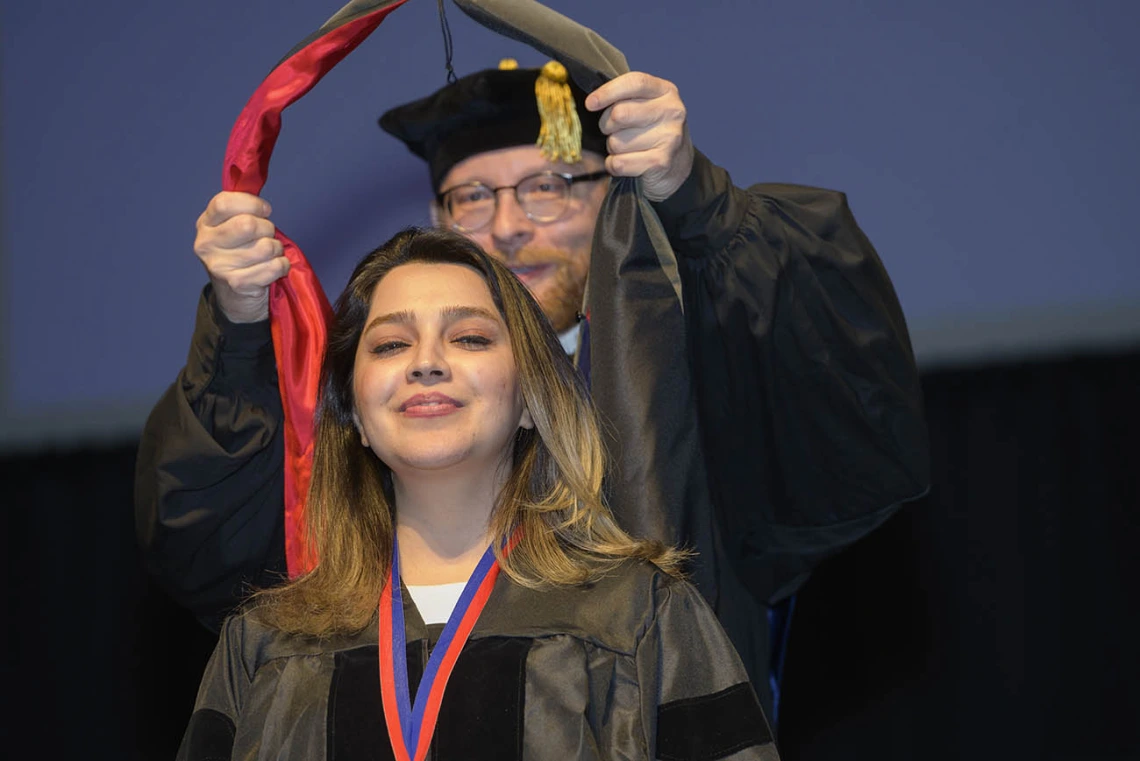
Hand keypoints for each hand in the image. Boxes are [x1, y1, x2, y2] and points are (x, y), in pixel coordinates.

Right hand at [194, 192, 288, 322]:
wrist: (235, 297)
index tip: (265, 210)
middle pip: (248, 224)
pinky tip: (275, 267)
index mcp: (205, 224)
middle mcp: (206, 244)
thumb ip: (242, 210)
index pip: (225, 202)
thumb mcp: (232, 228)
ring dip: (277, 249)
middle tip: (267, 236)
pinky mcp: (237, 284)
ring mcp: (219, 266)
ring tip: (270, 254)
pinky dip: (282, 265)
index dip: (252, 203)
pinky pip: (274, 267)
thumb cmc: (240, 254)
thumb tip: (261, 198)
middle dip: (267, 228)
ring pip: (265, 247)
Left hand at [585, 72, 693, 201]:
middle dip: (607, 125)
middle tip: (613, 131)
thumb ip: (626, 97)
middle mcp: (672, 111)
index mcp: (666, 91)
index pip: (635, 82)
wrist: (678, 165)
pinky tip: (627, 162)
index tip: (590, 103)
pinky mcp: (660, 162)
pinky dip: (614, 165)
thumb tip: (592, 101)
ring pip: (616, 141)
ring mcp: (669, 138)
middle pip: (620, 113)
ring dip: (613, 148)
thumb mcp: (647, 105)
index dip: (608, 91)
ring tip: (627, 148)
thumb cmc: (652, 131)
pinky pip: (619, 163)